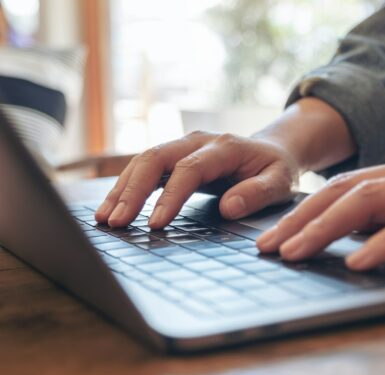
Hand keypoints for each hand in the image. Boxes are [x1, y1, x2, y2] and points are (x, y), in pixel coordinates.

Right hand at [95, 131, 299, 227]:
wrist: (272, 149)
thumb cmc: (276, 169)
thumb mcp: (280, 181)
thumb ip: (258, 193)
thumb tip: (229, 208)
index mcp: (224, 147)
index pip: (189, 169)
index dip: (170, 196)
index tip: (156, 224)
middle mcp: (197, 141)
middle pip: (156, 158)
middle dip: (133, 191)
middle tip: (116, 222)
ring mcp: (182, 147)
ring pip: (143, 161)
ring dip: (122, 189)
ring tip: (104, 219)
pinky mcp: (173, 157)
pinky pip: (144, 169)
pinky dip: (126, 188)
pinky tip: (112, 208)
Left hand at [256, 155, 384, 269]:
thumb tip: (350, 233)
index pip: (341, 188)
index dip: (302, 211)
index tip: (272, 236)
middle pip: (343, 190)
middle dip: (299, 219)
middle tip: (266, 246)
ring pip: (369, 201)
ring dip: (326, 228)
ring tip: (296, 253)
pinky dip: (384, 242)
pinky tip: (358, 261)